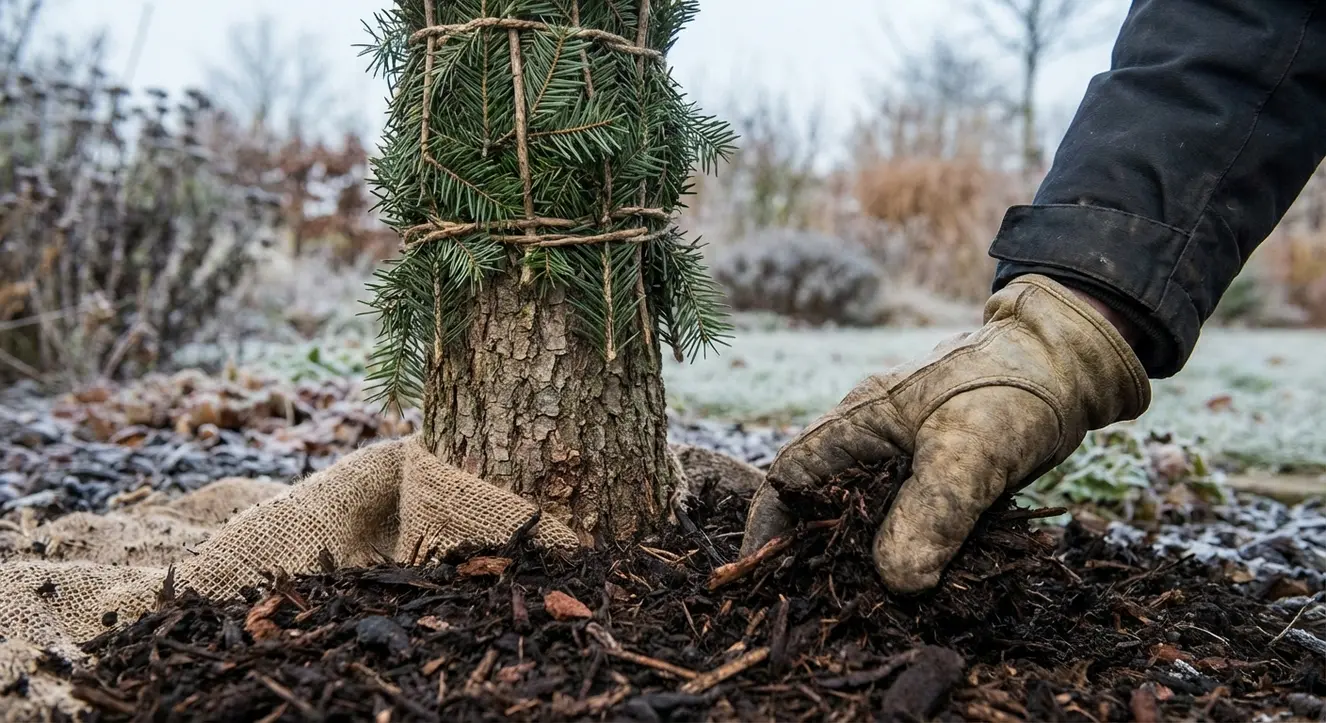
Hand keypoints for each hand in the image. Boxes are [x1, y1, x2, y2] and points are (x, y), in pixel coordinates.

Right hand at [740, 275, 1150, 592]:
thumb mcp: (968, 454)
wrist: (1070, 366)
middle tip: (822, 609)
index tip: (763, 574)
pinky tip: (922, 587)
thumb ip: (930, 515)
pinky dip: (909, 554)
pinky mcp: (940, 477)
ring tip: (869, 611)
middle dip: (816, 555)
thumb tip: (898, 583)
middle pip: (824, 505)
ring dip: (866, 562)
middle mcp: (871, 442)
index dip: (770, 524)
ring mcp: (906, 460)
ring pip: (868, 518)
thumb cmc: (1010, 392)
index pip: (791, 476)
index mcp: (857, 423)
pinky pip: (910, 522)